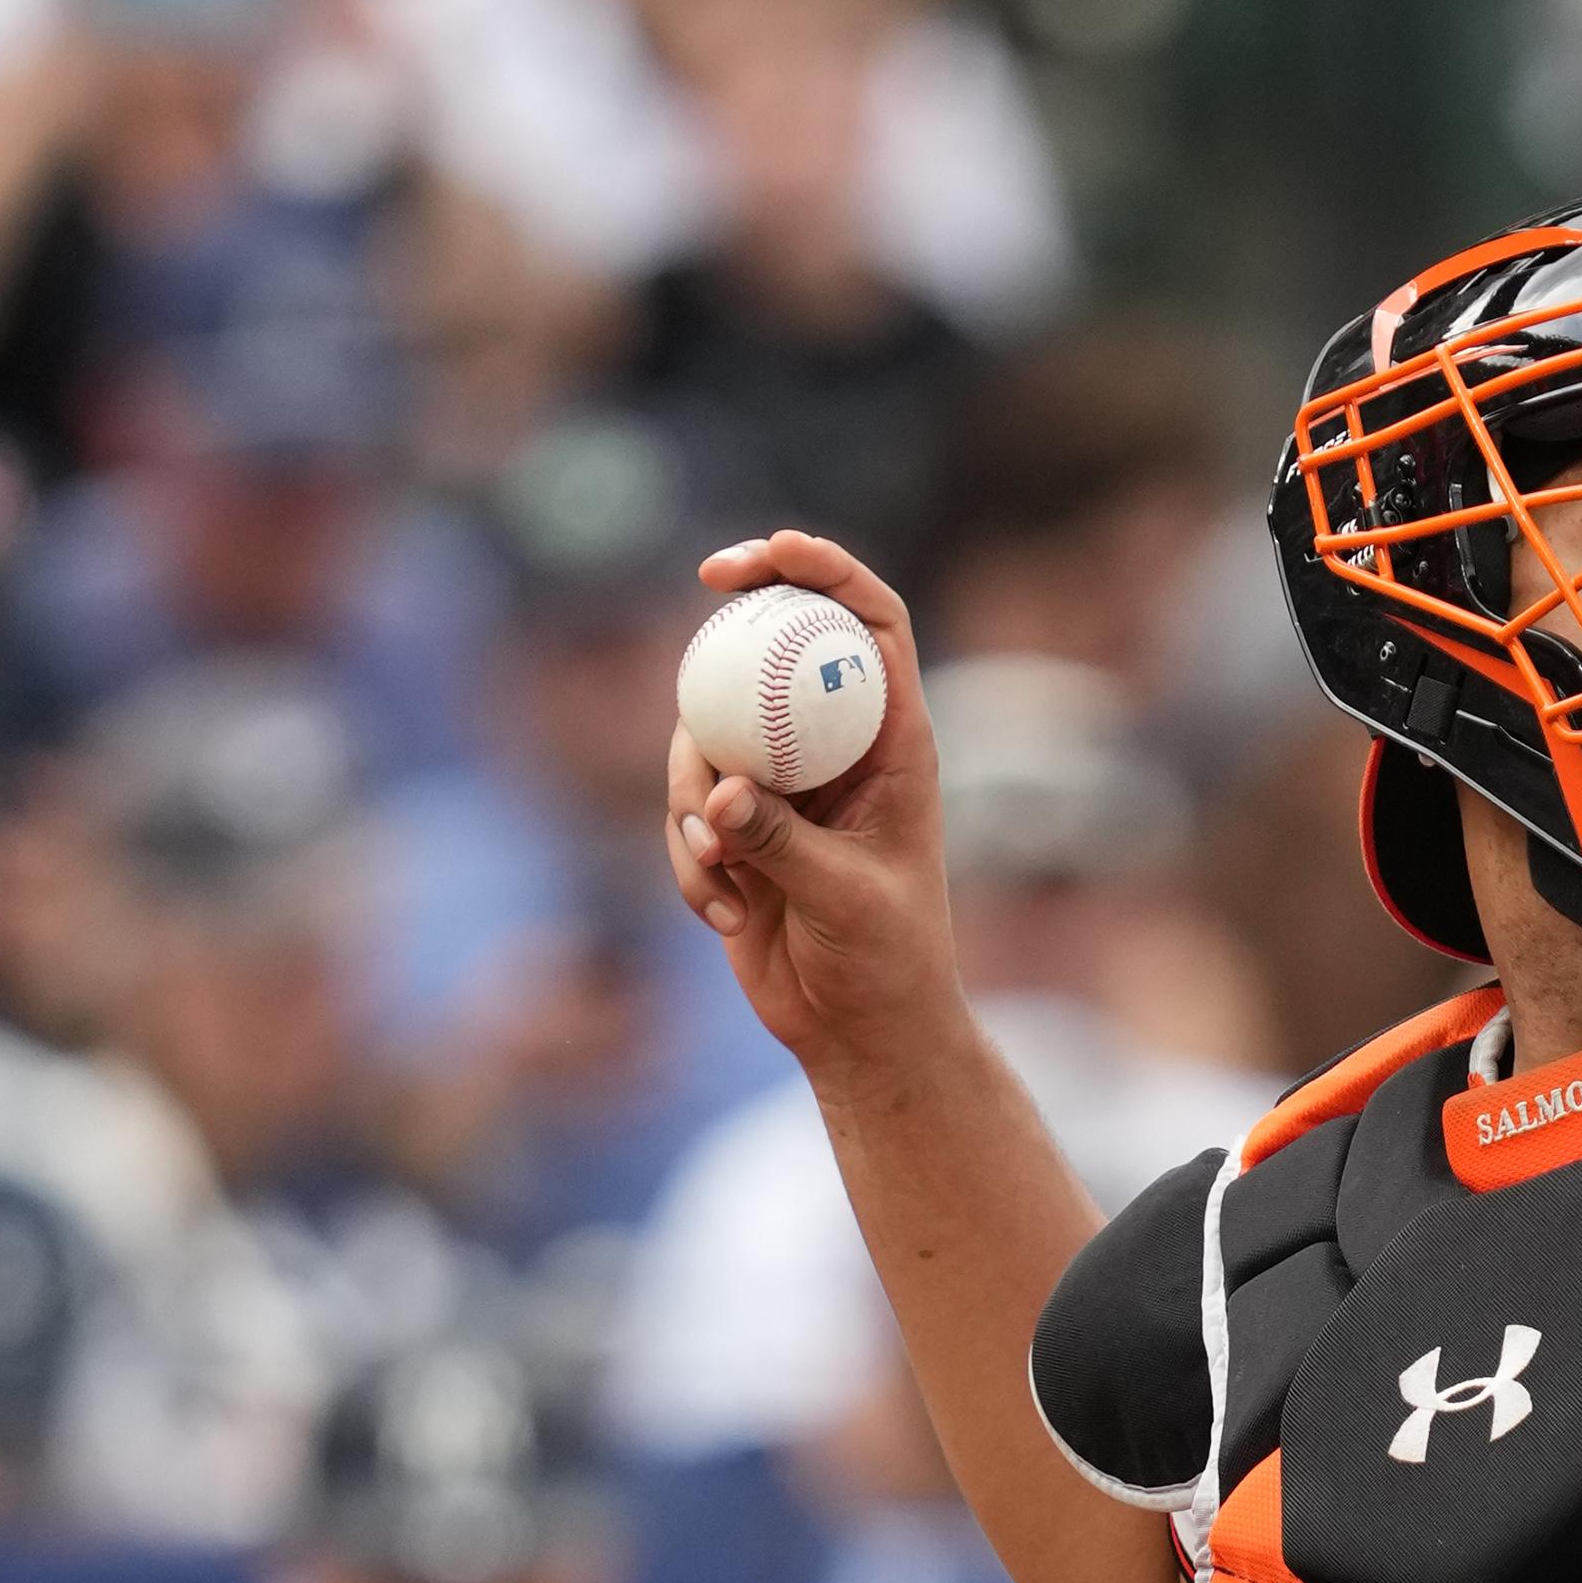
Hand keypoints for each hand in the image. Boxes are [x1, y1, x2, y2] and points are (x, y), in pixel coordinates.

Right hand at [664, 530, 970, 1085]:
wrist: (860, 1032)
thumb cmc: (887, 964)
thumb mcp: (846, 902)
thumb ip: (784, 845)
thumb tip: (722, 795)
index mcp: (895, 743)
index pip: (872, 625)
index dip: (829, 571)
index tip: (775, 550)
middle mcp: (836, 750)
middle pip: (778, 646)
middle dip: (738, 610)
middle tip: (707, 580)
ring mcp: (781, 785)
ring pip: (710, 734)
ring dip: (697, 798)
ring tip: (728, 872)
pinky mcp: (737, 829)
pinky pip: (687, 811)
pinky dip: (692, 861)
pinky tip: (727, 916)